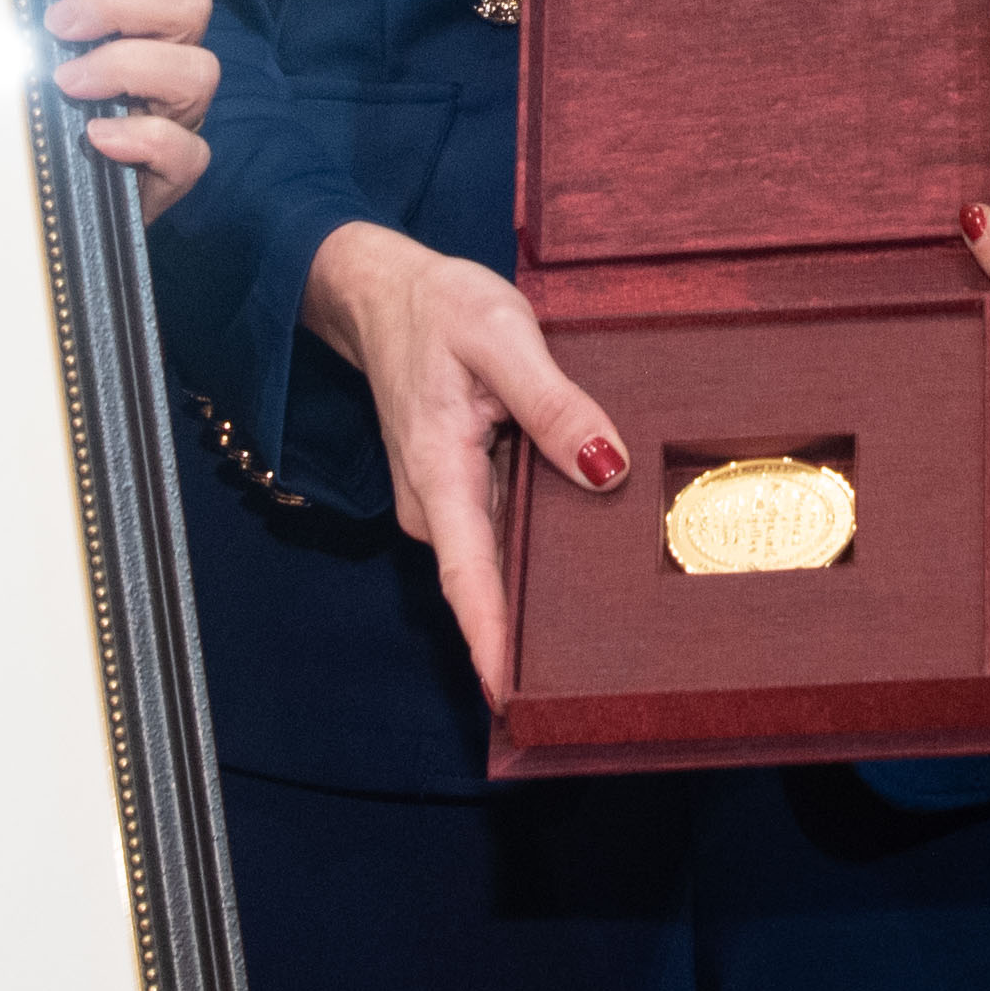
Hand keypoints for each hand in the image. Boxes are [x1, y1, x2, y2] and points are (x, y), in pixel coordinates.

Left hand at [47, 0, 216, 210]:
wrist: (49, 200)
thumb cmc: (46, 113)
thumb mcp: (42, 50)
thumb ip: (44, 15)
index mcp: (150, 23)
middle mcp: (173, 61)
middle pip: (191, 3)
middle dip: (119, 1)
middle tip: (59, 24)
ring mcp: (178, 117)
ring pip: (200, 71)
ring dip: (127, 65)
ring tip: (68, 82)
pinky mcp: (173, 173)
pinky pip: (188, 152)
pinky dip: (142, 138)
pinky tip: (96, 136)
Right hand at [299, 219, 626, 705]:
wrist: (382, 292)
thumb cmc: (439, 307)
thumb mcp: (503, 337)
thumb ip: (554, 403)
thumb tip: (604, 468)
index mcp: (440, 472)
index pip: (466, 576)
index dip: (490, 640)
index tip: (510, 698)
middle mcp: (435, 503)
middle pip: (487, 585)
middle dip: (531, 634)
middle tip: (595, 679)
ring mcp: (445, 500)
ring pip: (499, 562)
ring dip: (539, 595)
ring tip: (607, 639)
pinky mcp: (460, 489)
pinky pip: (501, 535)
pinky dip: (536, 551)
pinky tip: (583, 564)